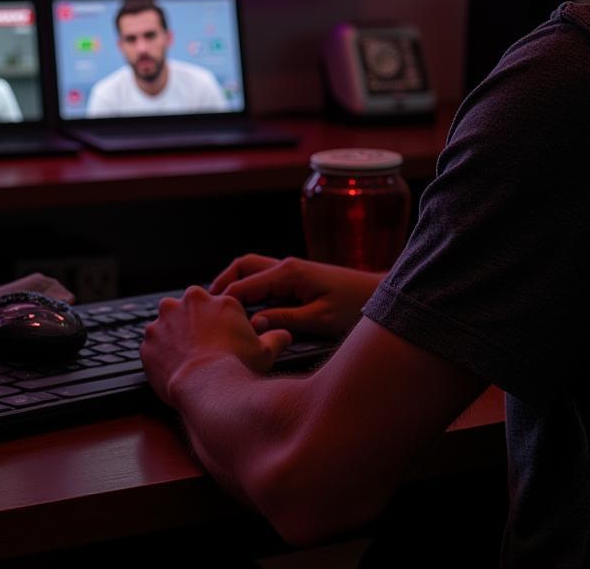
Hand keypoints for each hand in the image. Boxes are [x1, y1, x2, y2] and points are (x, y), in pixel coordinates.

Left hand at [141, 285, 290, 405]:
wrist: (206, 387)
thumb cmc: (236, 367)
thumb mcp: (265, 352)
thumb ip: (275, 338)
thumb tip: (285, 334)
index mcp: (217, 300)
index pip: (218, 306)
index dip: (220, 324)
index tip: (221, 340)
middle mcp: (188, 303)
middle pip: (190, 310)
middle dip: (195, 325)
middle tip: (204, 349)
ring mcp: (164, 320)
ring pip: (168, 324)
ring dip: (174, 337)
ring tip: (186, 359)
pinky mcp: (148, 340)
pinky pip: (153, 345)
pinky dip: (160, 354)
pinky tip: (172, 368)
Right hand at [210, 253, 381, 338]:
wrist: (381, 294)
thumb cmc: (354, 306)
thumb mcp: (319, 318)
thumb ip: (285, 319)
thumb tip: (253, 324)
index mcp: (288, 273)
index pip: (245, 283)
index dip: (226, 300)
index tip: (211, 318)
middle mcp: (286, 266)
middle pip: (243, 265)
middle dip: (223, 282)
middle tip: (209, 305)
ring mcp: (291, 270)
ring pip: (253, 269)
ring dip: (236, 282)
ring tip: (222, 306)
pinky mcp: (297, 277)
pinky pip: (265, 277)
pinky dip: (250, 287)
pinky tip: (247, 306)